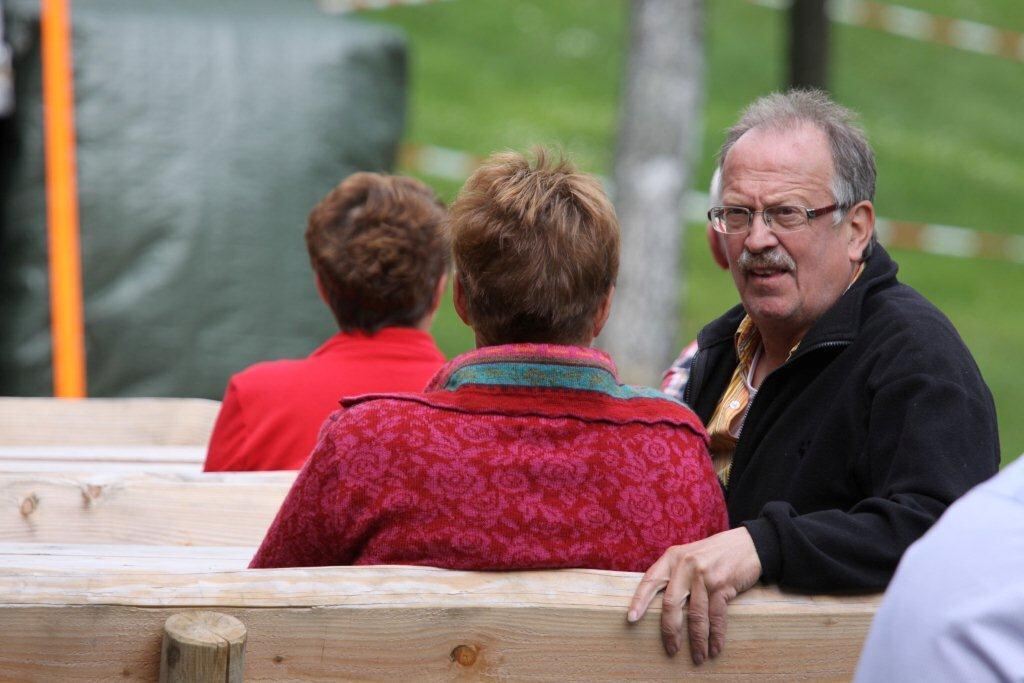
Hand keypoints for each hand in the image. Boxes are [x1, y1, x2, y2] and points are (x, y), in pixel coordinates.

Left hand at [627, 527, 761, 663]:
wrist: (748, 544)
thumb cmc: (715, 553)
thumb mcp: (689, 556)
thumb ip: (675, 574)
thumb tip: (661, 604)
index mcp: (672, 557)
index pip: (650, 580)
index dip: (639, 600)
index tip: (631, 619)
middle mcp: (685, 565)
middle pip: (671, 604)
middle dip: (670, 631)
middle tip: (671, 650)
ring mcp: (704, 575)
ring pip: (695, 615)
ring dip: (697, 640)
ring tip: (698, 657)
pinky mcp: (723, 585)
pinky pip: (716, 616)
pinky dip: (716, 635)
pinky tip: (715, 647)